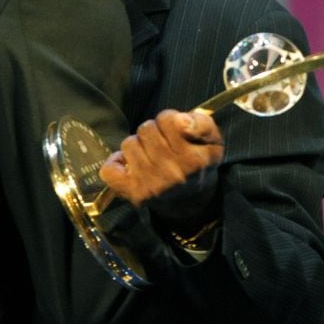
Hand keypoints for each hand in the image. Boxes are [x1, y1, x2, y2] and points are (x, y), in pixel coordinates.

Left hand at [98, 109, 223, 221]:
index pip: (167, 119)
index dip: (168, 121)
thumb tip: (181, 120)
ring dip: (137, 147)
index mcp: (193, 158)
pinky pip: (110, 170)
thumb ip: (203, 123)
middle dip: (153, 133)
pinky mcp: (133, 194)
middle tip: (161, 145)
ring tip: (149, 156)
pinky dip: (116, 164)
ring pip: (129, 144)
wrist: (192, 204)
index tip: (173, 131)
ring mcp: (151, 184)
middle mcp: (172, 172)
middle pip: (146, 129)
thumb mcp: (213, 142)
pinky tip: (129, 167)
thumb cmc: (199, 166)